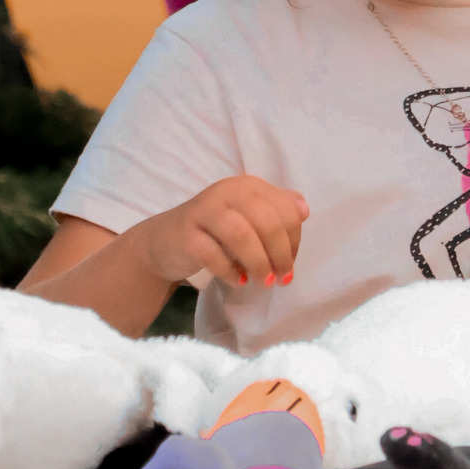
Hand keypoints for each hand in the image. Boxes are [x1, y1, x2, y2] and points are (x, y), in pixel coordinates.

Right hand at [136, 175, 308, 292]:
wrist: (166, 241)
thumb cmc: (216, 232)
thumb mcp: (248, 217)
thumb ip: (277, 211)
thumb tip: (303, 210)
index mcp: (248, 186)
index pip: (285, 209)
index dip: (294, 239)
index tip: (289, 263)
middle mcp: (226, 191)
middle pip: (266, 221)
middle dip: (280, 253)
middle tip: (282, 278)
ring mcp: (204, 211)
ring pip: (241, 235)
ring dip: (258, 262)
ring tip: (264, 282)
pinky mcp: (186, 235)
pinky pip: (212, 254)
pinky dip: (231, 271)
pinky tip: (239, 281)